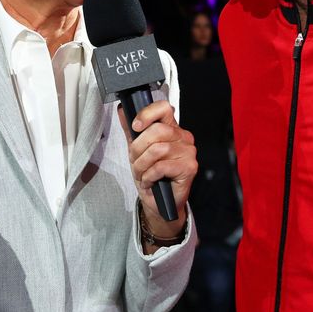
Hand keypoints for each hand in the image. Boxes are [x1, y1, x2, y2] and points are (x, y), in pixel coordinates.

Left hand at [119, 99, 196, 236]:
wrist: (159, 203)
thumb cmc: (151, 175)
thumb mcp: (137, 150)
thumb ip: (131, 130)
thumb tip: (123, 110)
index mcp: (172, 128)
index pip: (163, 108)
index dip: (147, 114)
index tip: (136, 126)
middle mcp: (183, 137)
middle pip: (157, 131)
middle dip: (138, 148)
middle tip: (135, 161)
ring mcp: (188, 152)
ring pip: (158, 150)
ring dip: (142, 165)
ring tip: (142, 173)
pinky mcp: (189, 167)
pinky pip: (162, 166)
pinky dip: (149, 176)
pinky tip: (150, 181)